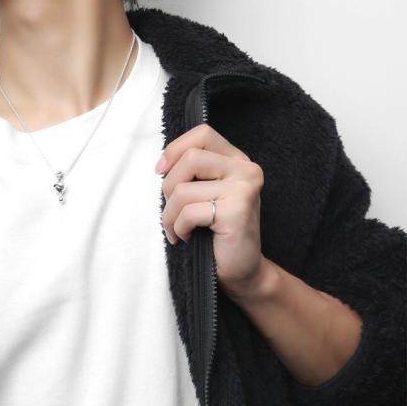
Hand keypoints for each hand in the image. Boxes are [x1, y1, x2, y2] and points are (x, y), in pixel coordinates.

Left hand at [157, 123, 265, 292]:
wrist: (243, 271)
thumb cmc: (217, 232)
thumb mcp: (204, 193)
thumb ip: (191, 172)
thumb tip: (162, 164)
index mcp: (237, 160)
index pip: (202, 134)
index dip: (175, 149)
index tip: (161, 170)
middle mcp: (245, 170)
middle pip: (189, 158)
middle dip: (168, 187)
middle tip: (172, 209)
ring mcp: (244, 189)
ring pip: (183, 189)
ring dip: (169, 214)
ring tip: (177, 228)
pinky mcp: (237, 211)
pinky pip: (188, 212)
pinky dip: (178, 227)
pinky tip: (186, 237)